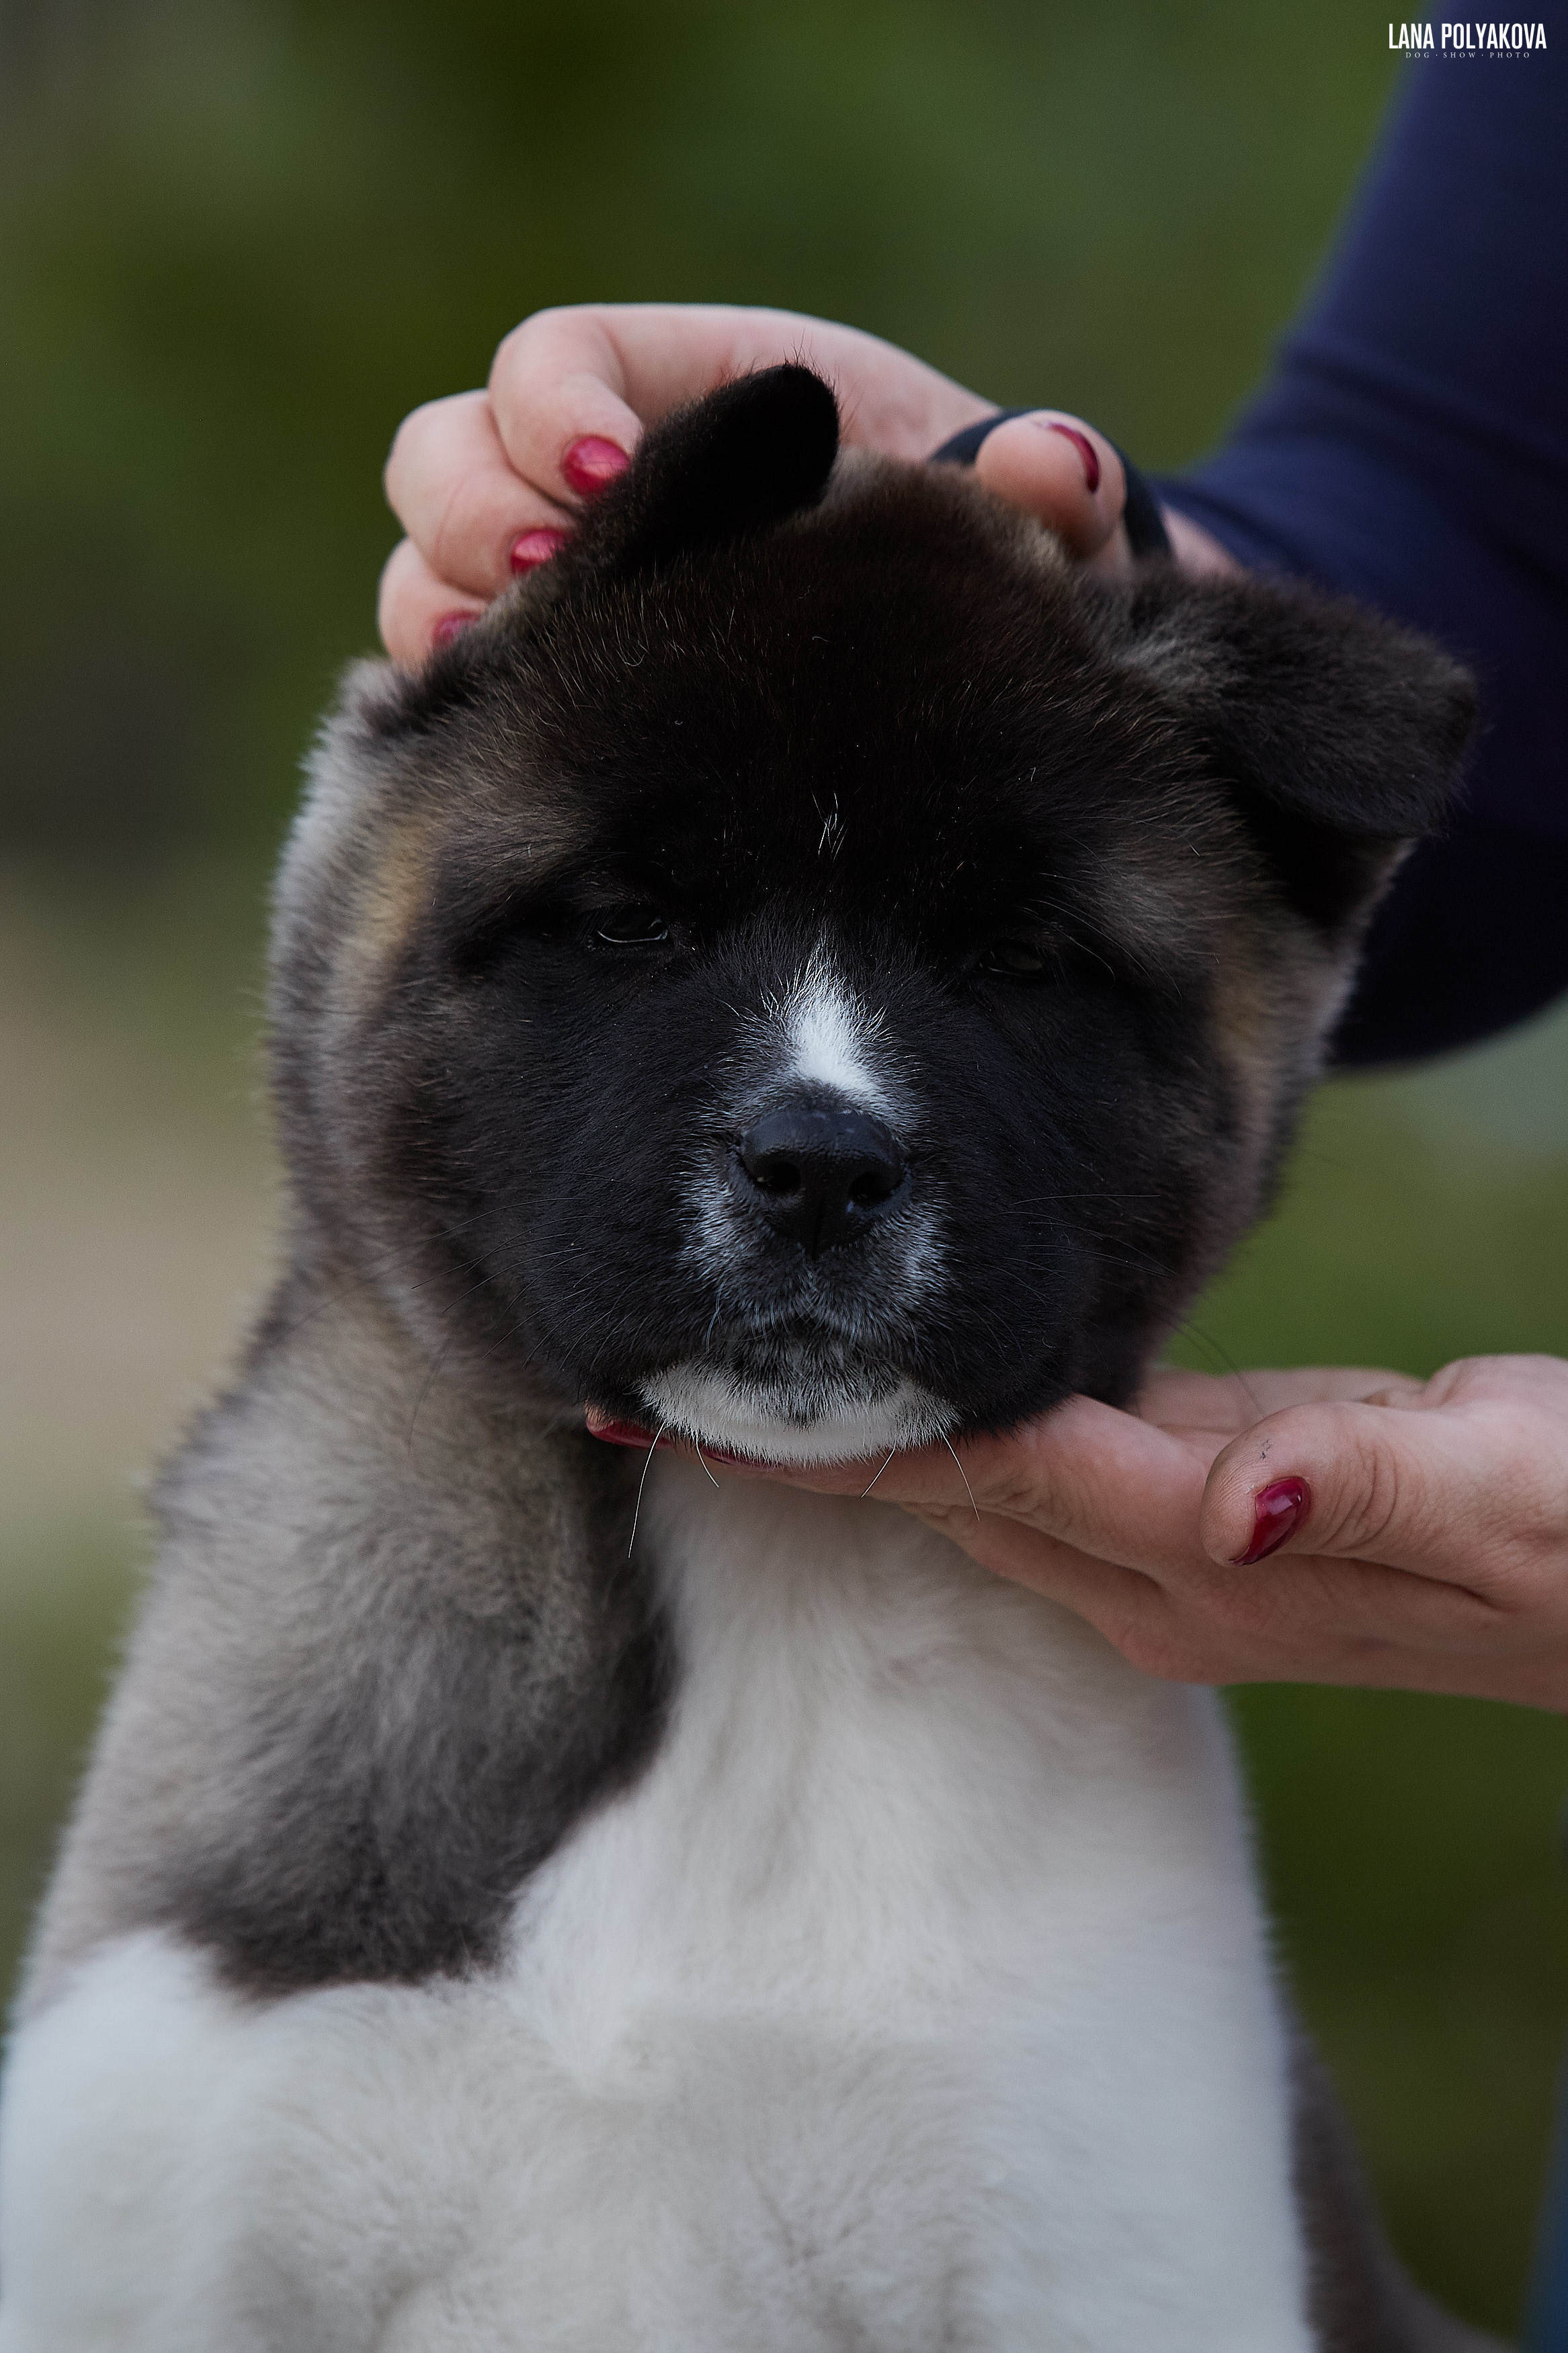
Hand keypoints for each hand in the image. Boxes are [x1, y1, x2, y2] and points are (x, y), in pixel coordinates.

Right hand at [378, 302, 1193, 660]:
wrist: (971, 665)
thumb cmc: (978, 557)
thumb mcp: (1025, 513)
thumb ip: (1046, 482)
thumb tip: (1048, 463)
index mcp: (688, 390)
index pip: (552, 357)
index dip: (552, 406)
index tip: (608, 476)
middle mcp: (586, 481)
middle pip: (445, 456)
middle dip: (474, 515)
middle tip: (550, 583)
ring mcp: (548, 591)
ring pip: (424, 573)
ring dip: (445, 618)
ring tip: (513, 674)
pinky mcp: (542, 689)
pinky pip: (444, 684)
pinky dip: (450, 704)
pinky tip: (504, 737)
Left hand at [701, 1357, 1567, 1708]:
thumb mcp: (1504, 1507)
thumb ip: (1360, 1494)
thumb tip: (1232, 1504)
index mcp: (1217, 1563)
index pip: (1004, 1480)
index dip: (859, 1444)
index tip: (713, 1417)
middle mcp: (1174, 1570)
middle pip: (958, 1497)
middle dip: (814, 1455)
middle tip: (657, 1389)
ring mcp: (1194, 1539)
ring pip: (997, 1475)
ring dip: (874, 1435)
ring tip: (745, 1378)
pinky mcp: (1229, 1491)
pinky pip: (1067, 1450)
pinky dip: (977, 1413)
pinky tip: (921, 1374)